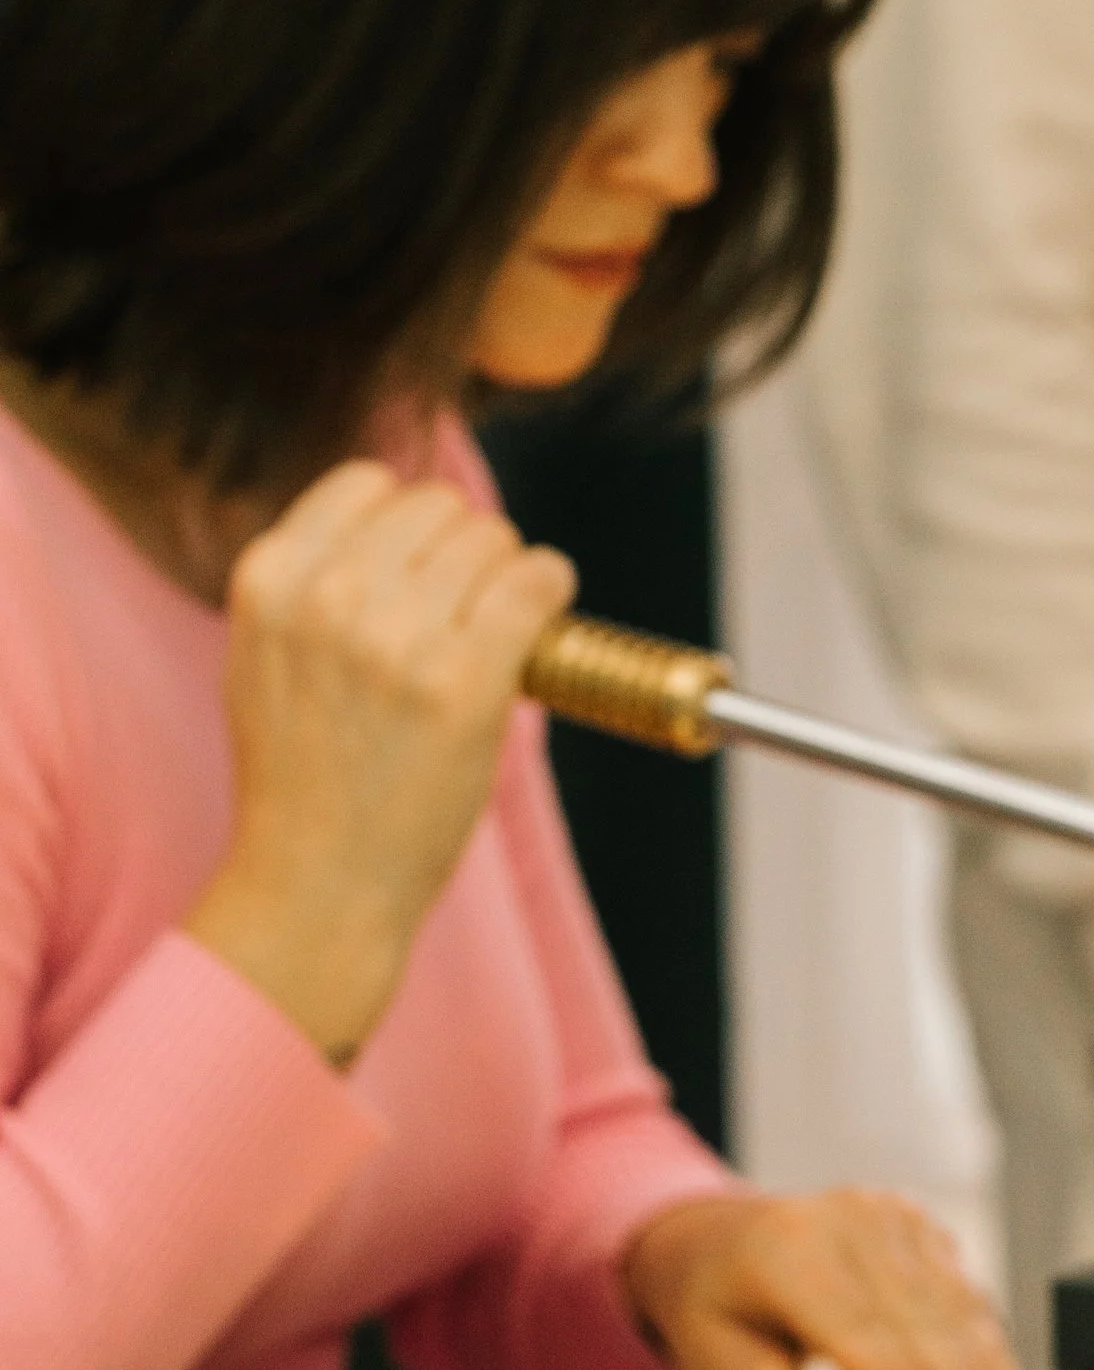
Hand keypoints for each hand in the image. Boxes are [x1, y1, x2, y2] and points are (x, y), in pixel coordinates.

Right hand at [184, 463, 574, 1063]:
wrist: (316, 886)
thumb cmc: (303, 779)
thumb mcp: (266, 657)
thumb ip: (315, 580)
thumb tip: (402, 512)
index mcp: (270, 579)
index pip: (368, 483)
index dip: (409, 524)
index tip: (423, 568)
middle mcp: (329, 596)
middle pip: (438, 508)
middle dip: (464, 552)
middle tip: (464, 615)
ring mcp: (399, 637)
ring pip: (493, 539)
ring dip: (508, 577)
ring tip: (492, 636)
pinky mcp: (465, 680)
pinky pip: (538, 582)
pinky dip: (551, 595)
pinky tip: (540, 631)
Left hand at [622, 1189, 1030, 1369]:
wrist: (715, 1239)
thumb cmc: (715, 1308)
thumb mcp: (719, 1360)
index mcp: (786, 1250)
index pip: (856, 1325)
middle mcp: (843, 1218)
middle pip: (917, 1310)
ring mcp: (886, 1212)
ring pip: (951, 1297)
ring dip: (986, 1359)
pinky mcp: (915, 1220)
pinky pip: (959, 1283)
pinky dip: (983, 1334)